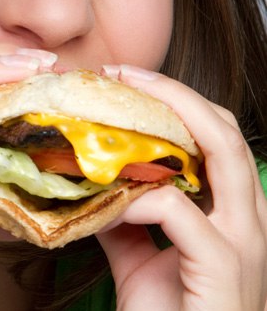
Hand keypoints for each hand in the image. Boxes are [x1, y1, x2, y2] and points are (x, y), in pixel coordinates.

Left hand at [97, 65, 266, 309]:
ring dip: (164, 122)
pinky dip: (140, 197)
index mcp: (233, 211)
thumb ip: (125, 218)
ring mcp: (244, 243)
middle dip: (172, 93)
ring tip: (113, 107)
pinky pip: (180, 213)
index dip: (173, 100)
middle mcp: (249, 219)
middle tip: (117, 73)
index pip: (214, 134)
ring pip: (222, 154)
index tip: (121, 79)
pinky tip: (108, 200)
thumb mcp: (140, 257)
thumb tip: (92, 186)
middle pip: (223, 129)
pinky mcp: (223, 268)